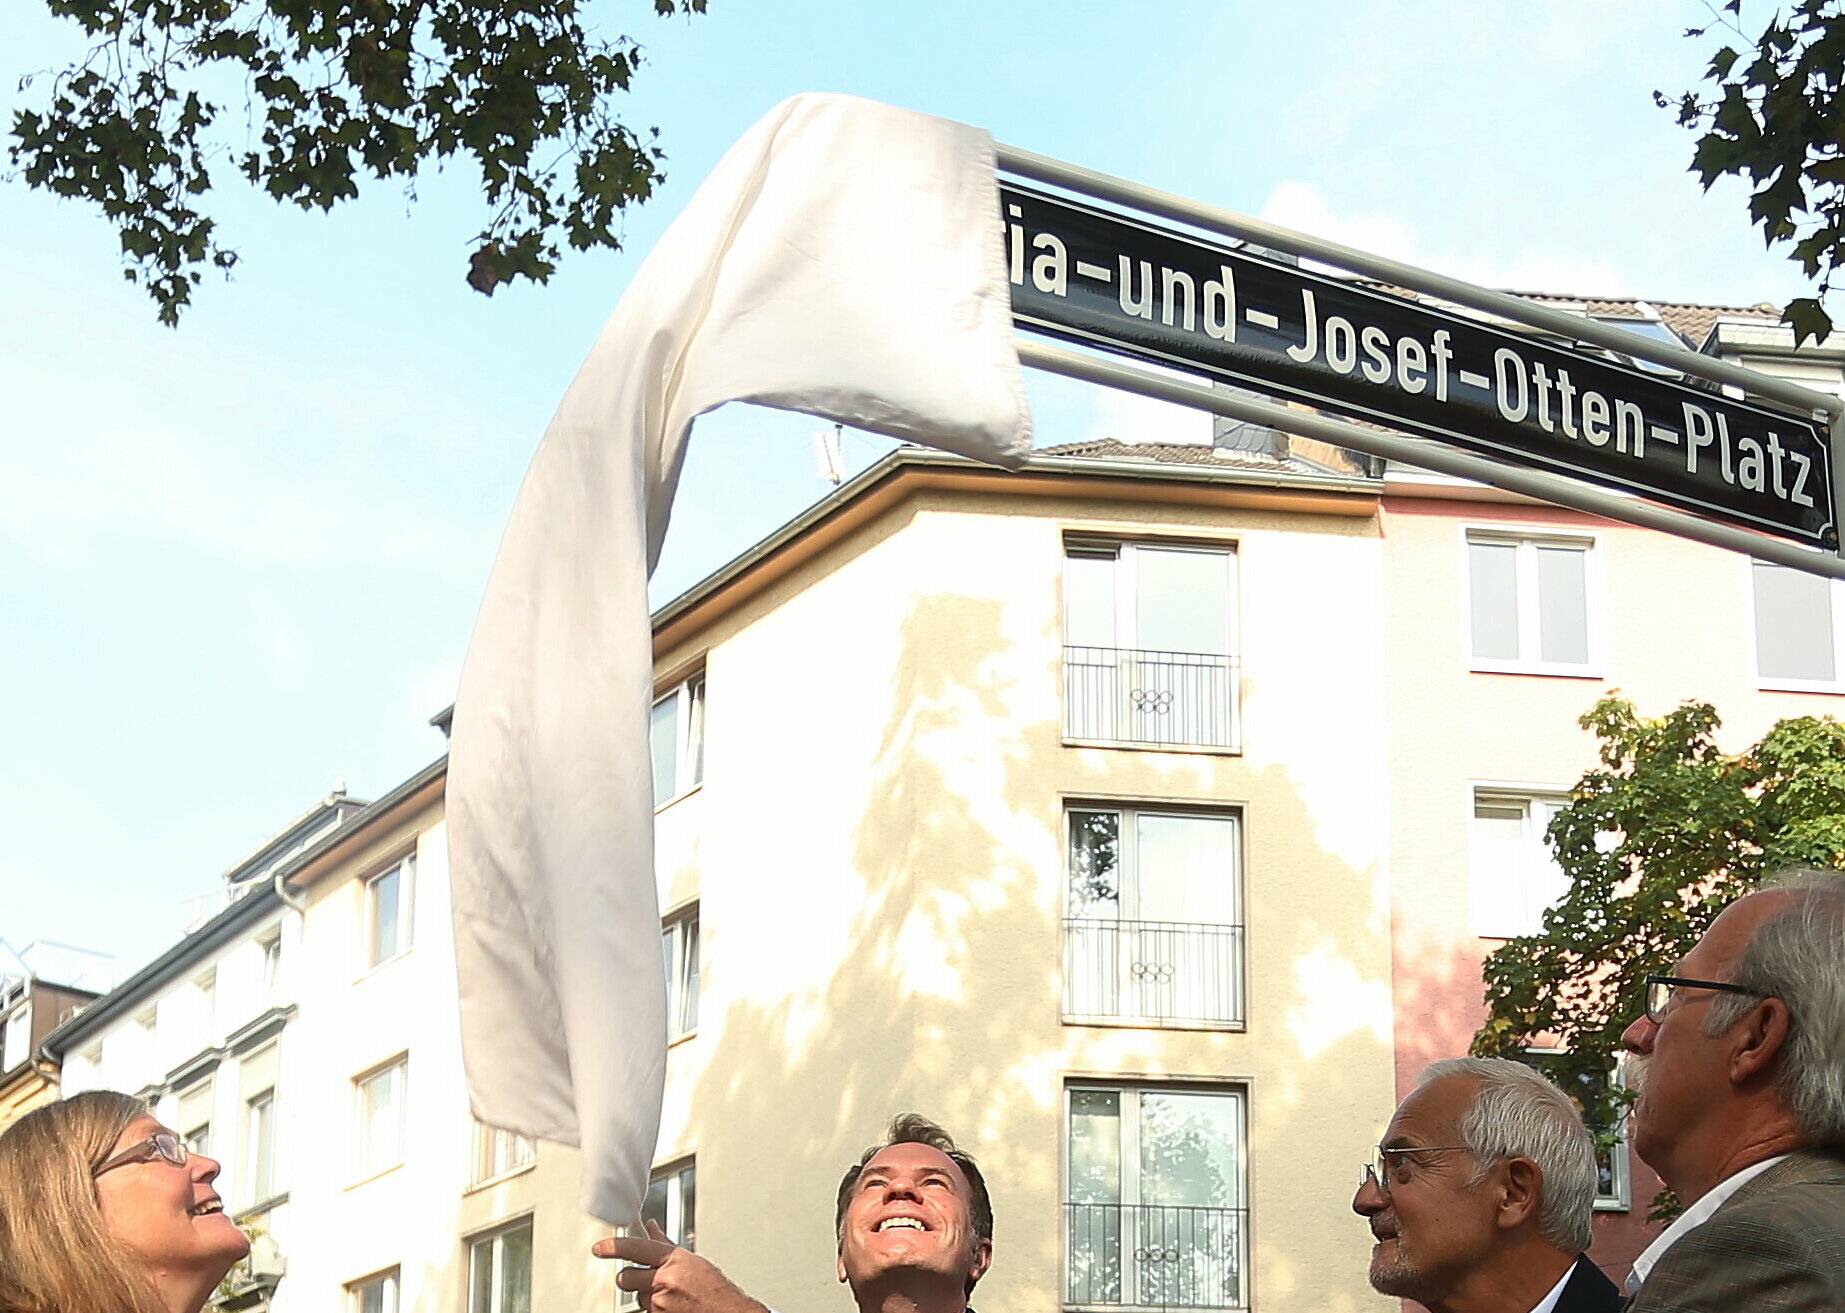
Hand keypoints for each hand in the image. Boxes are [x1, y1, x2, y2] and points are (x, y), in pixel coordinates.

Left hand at [593, 1220, 769, 1312]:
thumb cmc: (714, 1289)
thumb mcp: (691, 1260)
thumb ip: (665, 1244)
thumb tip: (650, 1227)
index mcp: (673, 1260)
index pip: (636, 1249)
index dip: (614, 1247)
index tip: (599, 1248)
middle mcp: (664, 1280)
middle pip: (627, 1277)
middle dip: (632, 1277)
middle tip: (646, 1277)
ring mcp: (660, 1303)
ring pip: (637, 1296)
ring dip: (647, 1294)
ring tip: (668, 1294)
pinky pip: (646, 1310)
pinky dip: (654, 1308)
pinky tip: (671, 1305)